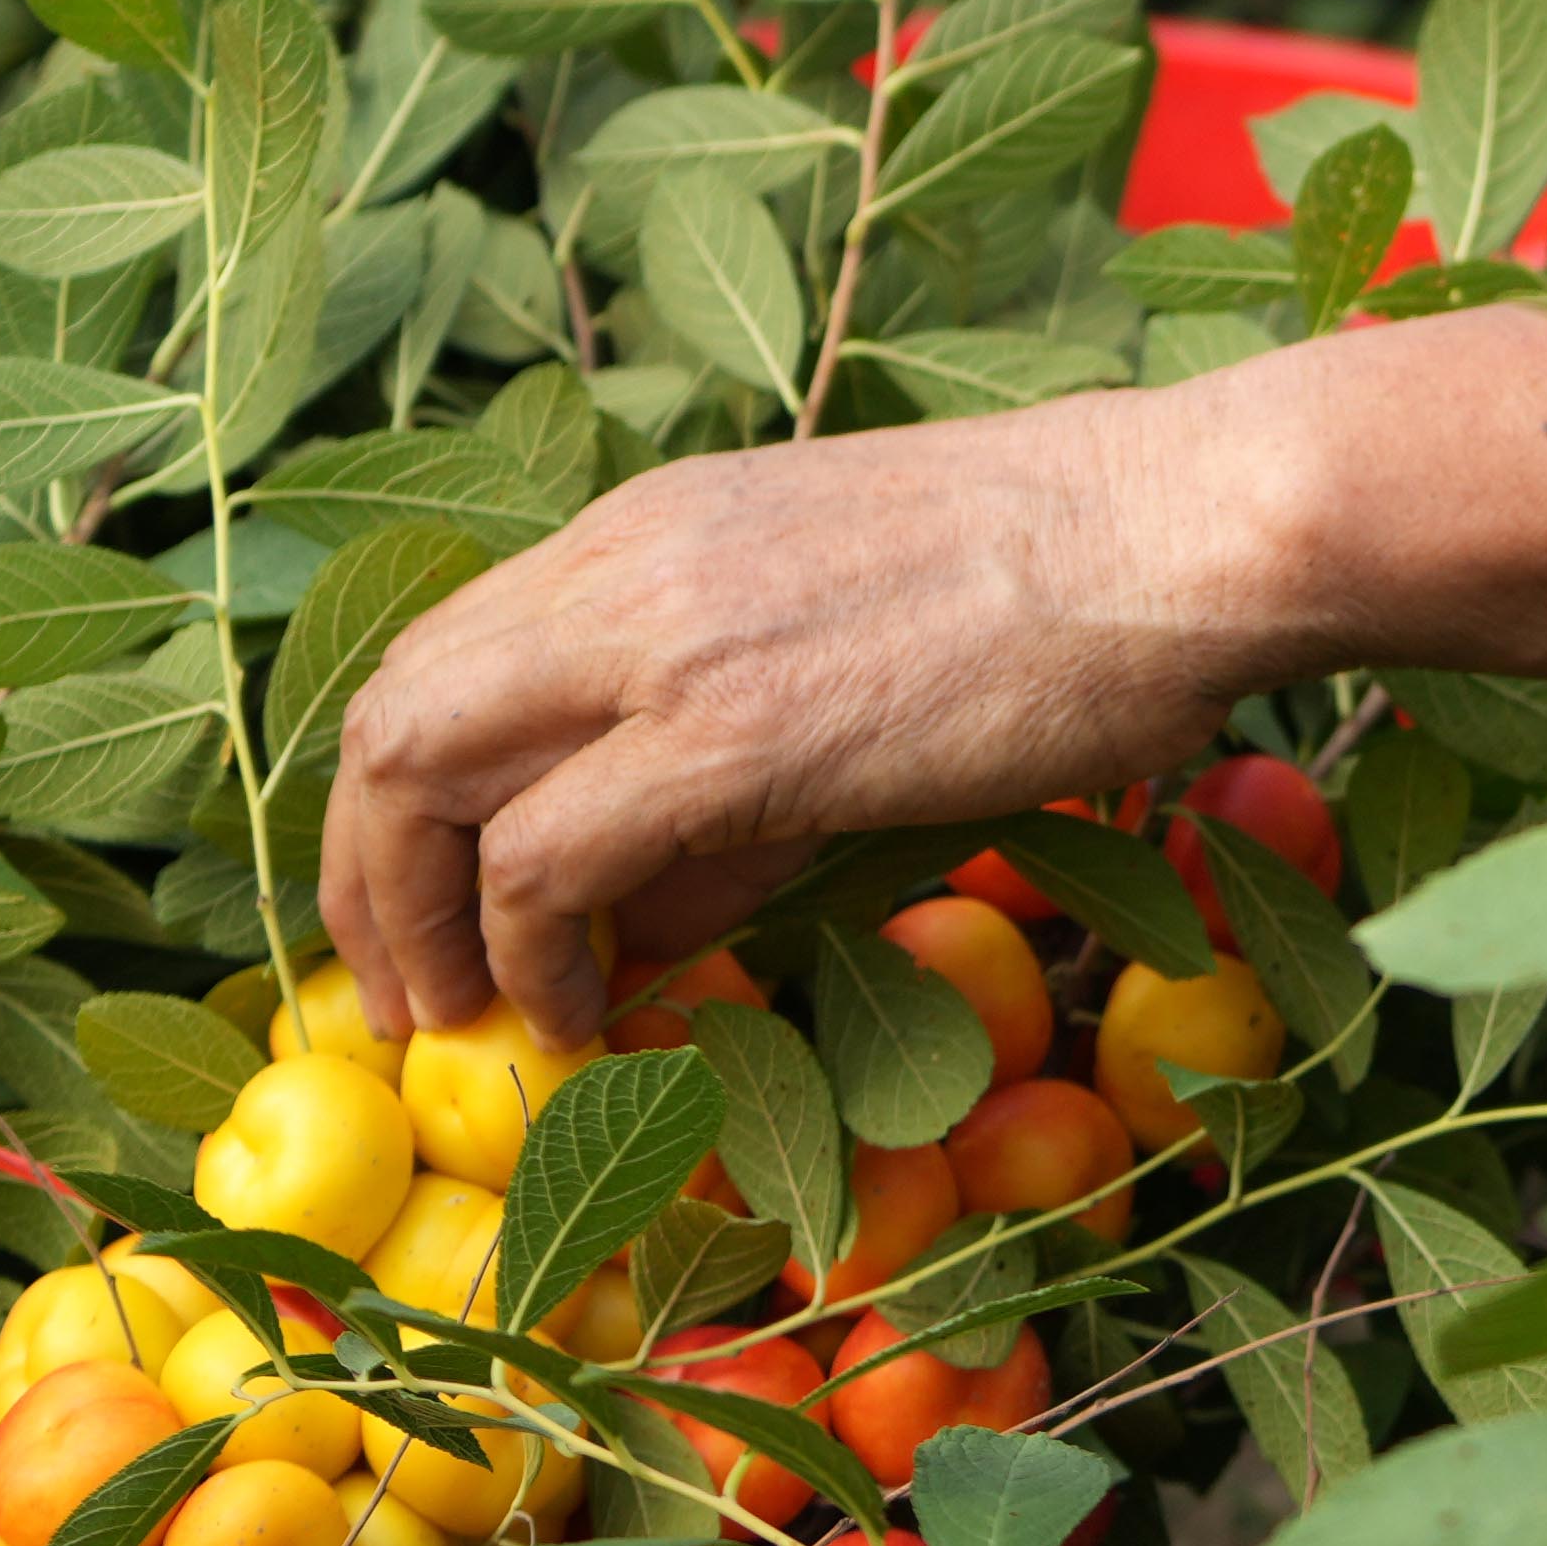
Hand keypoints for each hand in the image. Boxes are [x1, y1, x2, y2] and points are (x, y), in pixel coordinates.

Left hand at [316, 390, 1317, 1036]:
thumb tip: (633, 920)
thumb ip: (723, 776)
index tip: (421, 912)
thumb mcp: (847, 643)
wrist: (1184, 526)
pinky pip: (544, 855)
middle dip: (362, 872)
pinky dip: (530, 951)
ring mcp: (666, 639)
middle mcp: (625, 563)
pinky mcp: (730, 731)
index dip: (398, 801)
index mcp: (651, 528)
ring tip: (465, 1018)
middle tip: (404, 994)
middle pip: (389, 713)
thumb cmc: (1065, 590)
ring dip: (411, 916)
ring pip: (418, 768)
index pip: (445, 654)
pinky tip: (583, 1015)